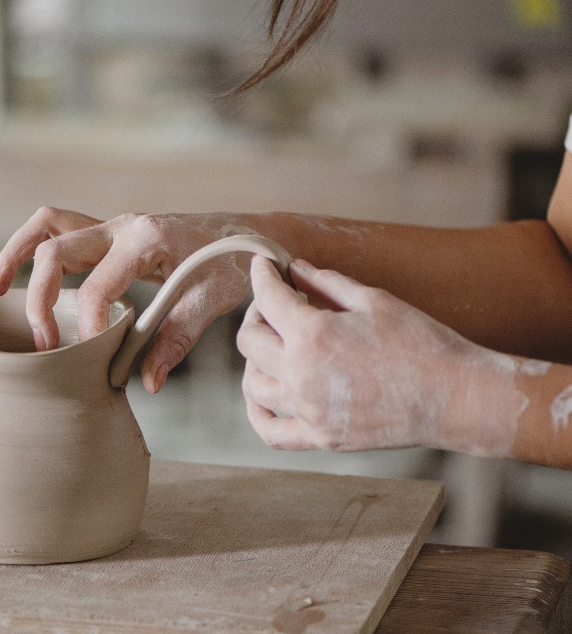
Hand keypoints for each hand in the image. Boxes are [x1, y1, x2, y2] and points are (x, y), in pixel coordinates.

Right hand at [0, 207, 263, 391]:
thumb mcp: (211, 300)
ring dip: (15, 257)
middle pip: (55, 252)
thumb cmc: (233, 262)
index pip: (97, 287)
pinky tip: (15, 278)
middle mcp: (122, 225)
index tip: (88, 357)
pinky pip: (58, 230)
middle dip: (39, 299)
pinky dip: (32, 249)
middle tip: (43, 345)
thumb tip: (148, 383)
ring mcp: (112, 225)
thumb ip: (176, 339)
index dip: (87, 327)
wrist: (250, 234)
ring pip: (46, 228)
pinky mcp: (110, 232)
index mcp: (146, 239)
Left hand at [236, 255, 501, 452]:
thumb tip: (295, 268)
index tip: (262, 265)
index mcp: (313, 334)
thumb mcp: (373, 301)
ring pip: (252, 385)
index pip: (267, 298)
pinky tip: (266, 394)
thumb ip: (326, 283)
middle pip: (249, 341)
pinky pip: (269, 431)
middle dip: (255, 314)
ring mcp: (308, 411)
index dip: (261, 275)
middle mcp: (300, 375)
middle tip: (274, 305)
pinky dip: (258, 412)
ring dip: (255, 359)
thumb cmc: (421, 342)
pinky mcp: (320, 438)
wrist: (455, 397)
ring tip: (274, 347)